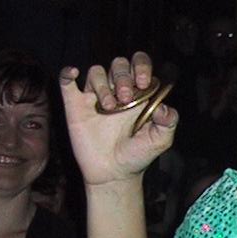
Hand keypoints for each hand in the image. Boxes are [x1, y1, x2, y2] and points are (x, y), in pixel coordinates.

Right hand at [60, 53, 177, 185]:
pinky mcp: (75, 106)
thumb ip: (169, 122)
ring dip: (103, 85)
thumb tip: (164, 107)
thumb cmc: (138, 154)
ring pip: (96, 71)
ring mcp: (95, 96)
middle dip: (123, 77)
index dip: (142, 66)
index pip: (139, 64)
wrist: (114, 173)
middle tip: (125, 99)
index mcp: (139, 92)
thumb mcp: (161, 140)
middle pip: (118, 65)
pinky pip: (67, 82)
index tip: (143, 83)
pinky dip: (67, 73)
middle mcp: (117, 89)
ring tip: (109, 107)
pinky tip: (73, 73)